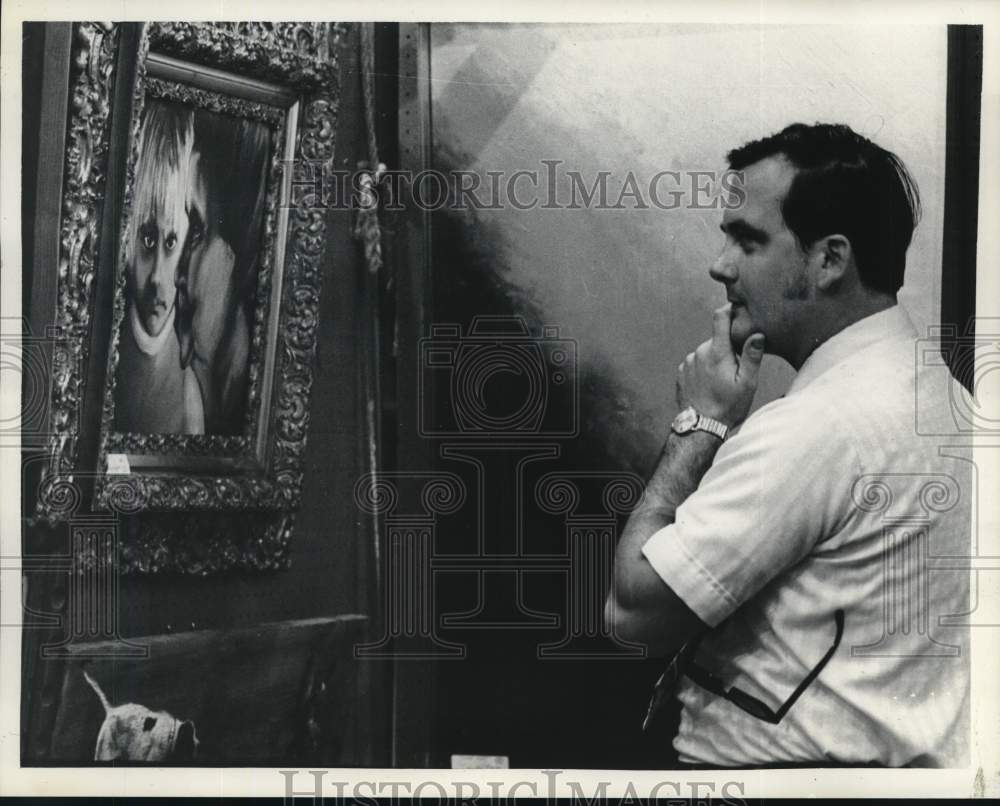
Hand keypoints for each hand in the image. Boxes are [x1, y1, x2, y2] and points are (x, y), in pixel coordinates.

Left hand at [675, 304, 764, 425]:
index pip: (720, 317)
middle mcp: (699, 352)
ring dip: (715, 361)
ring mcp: (688, 362)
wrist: (700, 427)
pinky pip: (696, 364)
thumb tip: (757, 334)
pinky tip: (709, 386)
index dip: (729, 309)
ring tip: (721, 383)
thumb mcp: (747, 383)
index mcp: (717, 351)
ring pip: (706, 353)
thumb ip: (752, 356)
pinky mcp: (681, 372)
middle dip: (727, 349)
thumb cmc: (728, 406)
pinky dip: (704, 370)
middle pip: (716, 340)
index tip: (737, 310)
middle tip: (735, 370)